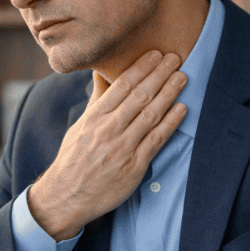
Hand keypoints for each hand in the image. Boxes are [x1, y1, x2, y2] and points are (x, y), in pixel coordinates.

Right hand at [29, 50, 187, 239]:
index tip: (155, 54)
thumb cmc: (74, 159)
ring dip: (168, 94)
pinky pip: (156, 140)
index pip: (121, 86)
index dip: (140, 68)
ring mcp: (122, 148)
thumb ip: (97, 101)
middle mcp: (108, 130)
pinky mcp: (133, 166)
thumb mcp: (81, 126)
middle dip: (159, 75)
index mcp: (94, 117)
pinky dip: (170, 123)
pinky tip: (181, 109)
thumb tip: (101, 73)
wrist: (67, 196)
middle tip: (175, 58)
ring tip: (182, 77)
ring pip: (150, 115)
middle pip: (138, 96)